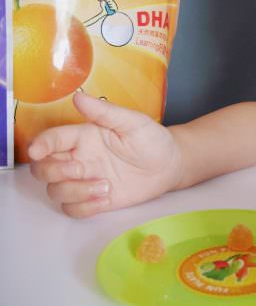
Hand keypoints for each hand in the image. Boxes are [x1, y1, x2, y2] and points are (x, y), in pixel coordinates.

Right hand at [28, 92, 182, 217]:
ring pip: (55, 191)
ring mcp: (86, 180)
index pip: (51, 139)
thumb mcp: (133, 122)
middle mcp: (79, 158)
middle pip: (43, 168)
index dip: (39, 145)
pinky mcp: (95, 199)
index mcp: (83, 137)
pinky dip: (83, 208)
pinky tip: (105, 200)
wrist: (170, 165)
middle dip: (54, 172)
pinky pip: (72, 209)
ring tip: (106, 187)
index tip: (35, 151)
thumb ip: (105, 112)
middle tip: (81, 170)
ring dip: (75, 192)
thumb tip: (78, 97)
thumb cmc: (151, 140)